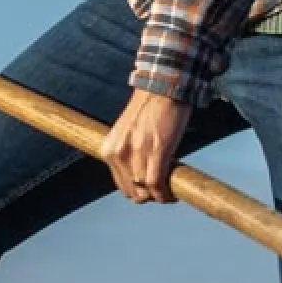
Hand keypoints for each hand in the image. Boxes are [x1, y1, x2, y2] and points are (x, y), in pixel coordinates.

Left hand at [100, 89, 191, 203]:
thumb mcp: (127, 135)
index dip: (138, 191)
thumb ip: (128, 154)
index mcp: (109, 150)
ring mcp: (137, 154)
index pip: (121, 185)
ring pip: (146, 191)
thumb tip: (139, 176)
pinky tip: (172, 192)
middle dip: (148, 195)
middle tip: (162, 190)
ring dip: (159, 195)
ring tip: (170, 191)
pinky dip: (166, 194)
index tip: (150, 190)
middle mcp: (119, 154)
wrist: (162, 87)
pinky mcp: (157, 152)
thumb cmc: (148, 107)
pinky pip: (157, 184)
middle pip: (133, 192)